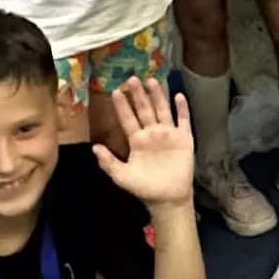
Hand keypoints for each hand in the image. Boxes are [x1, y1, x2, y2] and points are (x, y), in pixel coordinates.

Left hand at [90, 75, 196, 210]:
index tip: (115, 92)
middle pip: (144, 110)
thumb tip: (94, 148)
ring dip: (158, 96)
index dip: (122, 106)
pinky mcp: (184, 139)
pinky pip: (183, 120)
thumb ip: (108, 162)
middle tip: (132, 79)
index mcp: (137, 141)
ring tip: (152, 81)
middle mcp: (152, 134)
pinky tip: (178, 96)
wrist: (167, 199)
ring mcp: (168, 135)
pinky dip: (182, 109)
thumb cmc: (144, 188)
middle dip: (138, 95)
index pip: (128, 119)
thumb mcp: (122, 176)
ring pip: (162, 110)